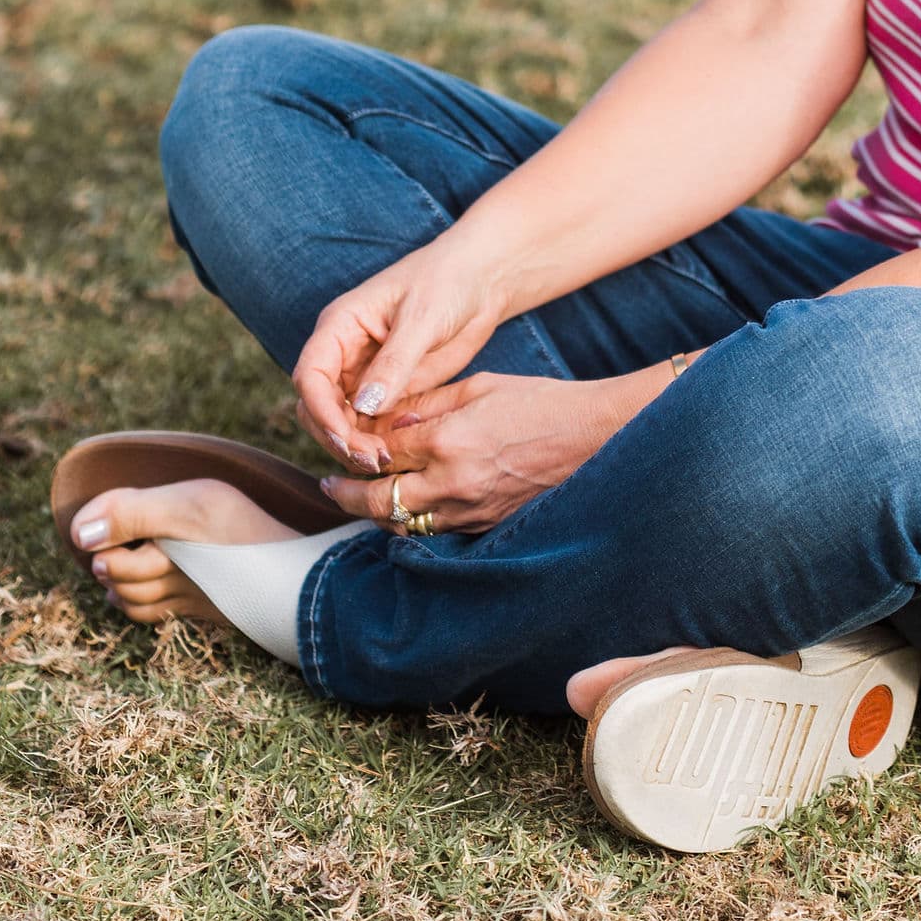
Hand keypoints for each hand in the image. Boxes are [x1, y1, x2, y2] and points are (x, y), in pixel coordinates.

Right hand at [293, 235, 506, 473]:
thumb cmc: (447, 282)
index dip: (320, 410)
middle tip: (371, 459)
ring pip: (341, 422)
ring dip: (354, 446)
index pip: (310, 375)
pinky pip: (369, 426)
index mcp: (340, 325)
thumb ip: (394, 362)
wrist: (481, 281)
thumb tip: (363, 406)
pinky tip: (395, 455)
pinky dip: (374, 444)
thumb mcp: (422, 318)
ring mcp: (365, 376)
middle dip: (337, 435)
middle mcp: (344, 354)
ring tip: (384, 462)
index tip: (343, 437)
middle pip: (318, 406)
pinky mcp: (388, 392)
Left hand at [317, 369, 659, 533]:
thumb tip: (389, 419)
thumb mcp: (479, 386)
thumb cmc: (539, 402)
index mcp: (448, 440)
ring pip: (402, 525)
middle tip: (328, 485)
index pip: (382, 451)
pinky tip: (405, 510)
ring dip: (377, 513)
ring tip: (361, 499)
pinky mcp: (483, 527)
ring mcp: (468, 512)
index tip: (341, 444)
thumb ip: (429, 405)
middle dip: (347, 494)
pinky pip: (433, 534)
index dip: (357, 448)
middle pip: (380, 500)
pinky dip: (412, 523)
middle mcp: (451, 483)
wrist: (591, 437)